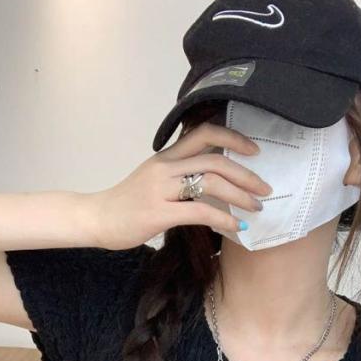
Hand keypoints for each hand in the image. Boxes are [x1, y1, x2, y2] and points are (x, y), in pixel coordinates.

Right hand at [87, 122, 273, 249]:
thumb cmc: (127, 204)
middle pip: (215, 160)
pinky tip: (237, 227)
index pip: (204, 133)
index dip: (234, 138)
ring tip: (256, 208)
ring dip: (241, 195)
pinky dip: (224, 219)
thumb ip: (180, 176)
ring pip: (211, 182)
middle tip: (266, 189)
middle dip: (247, 174)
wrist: (95, 219)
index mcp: (166, 157)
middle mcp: (165, 167)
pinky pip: (200, 212)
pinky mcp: (159, 213)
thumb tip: (214, 182)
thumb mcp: (154, 180)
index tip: (255, 151)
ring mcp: (161, 189)